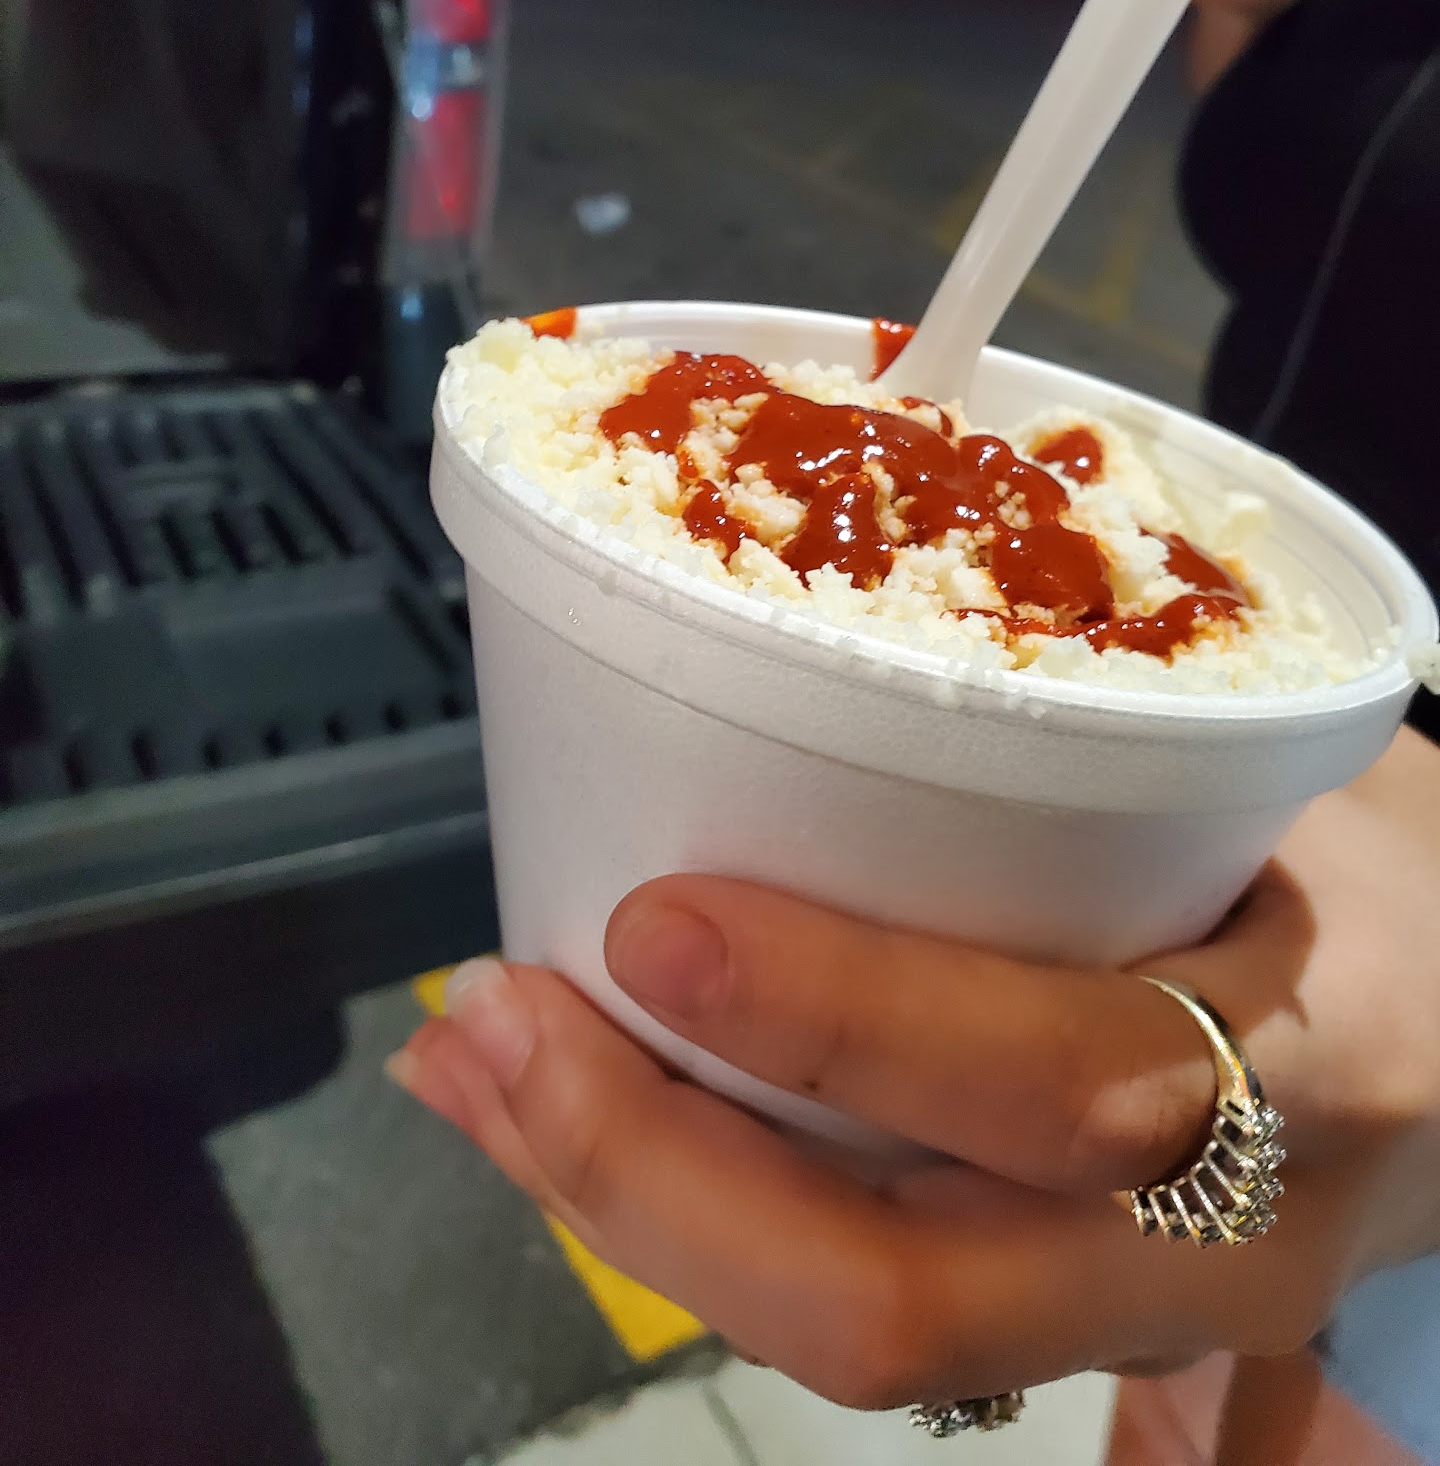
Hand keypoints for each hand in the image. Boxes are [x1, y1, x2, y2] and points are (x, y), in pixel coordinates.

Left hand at [386, 727, 1439, 1410]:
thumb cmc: (1368, 854)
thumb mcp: (1271, 764)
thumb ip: (1080, 737)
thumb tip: (795, 641)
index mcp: (1299, 1050)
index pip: (1062, 1082)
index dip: (842, 1021)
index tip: (655, 919)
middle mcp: (1218, 1232)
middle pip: (910, 1292)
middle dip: (655, 1177)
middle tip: (490, 1034)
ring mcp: (1145, 1316)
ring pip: (864, 1331)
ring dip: (630, 1209)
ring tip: (478, 1078)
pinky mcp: (1082, 1328)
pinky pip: (876, 1303)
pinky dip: (693, 1222)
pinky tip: (572, 1129)